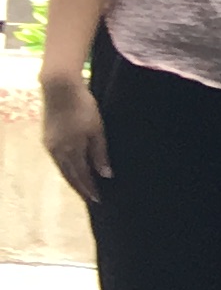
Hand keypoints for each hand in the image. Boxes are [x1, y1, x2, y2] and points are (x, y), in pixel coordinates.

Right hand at [38, 74, 106, 203]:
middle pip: (69, 175)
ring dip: (72, 179)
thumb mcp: (97, 130)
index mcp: (71, 151)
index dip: (89, 188)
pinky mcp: (47, 138)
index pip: (81, 176)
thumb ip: (100, 154)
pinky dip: (66, 168)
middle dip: (80, 188)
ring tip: (82, 187)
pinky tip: (71, 169)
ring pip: (61, 168)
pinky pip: (57, 160)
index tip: (97, 199)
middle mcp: (57, 152)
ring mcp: (50, 145)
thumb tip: (105, 175)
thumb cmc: (84, 108)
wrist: (60, 89)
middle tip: (90, 198)